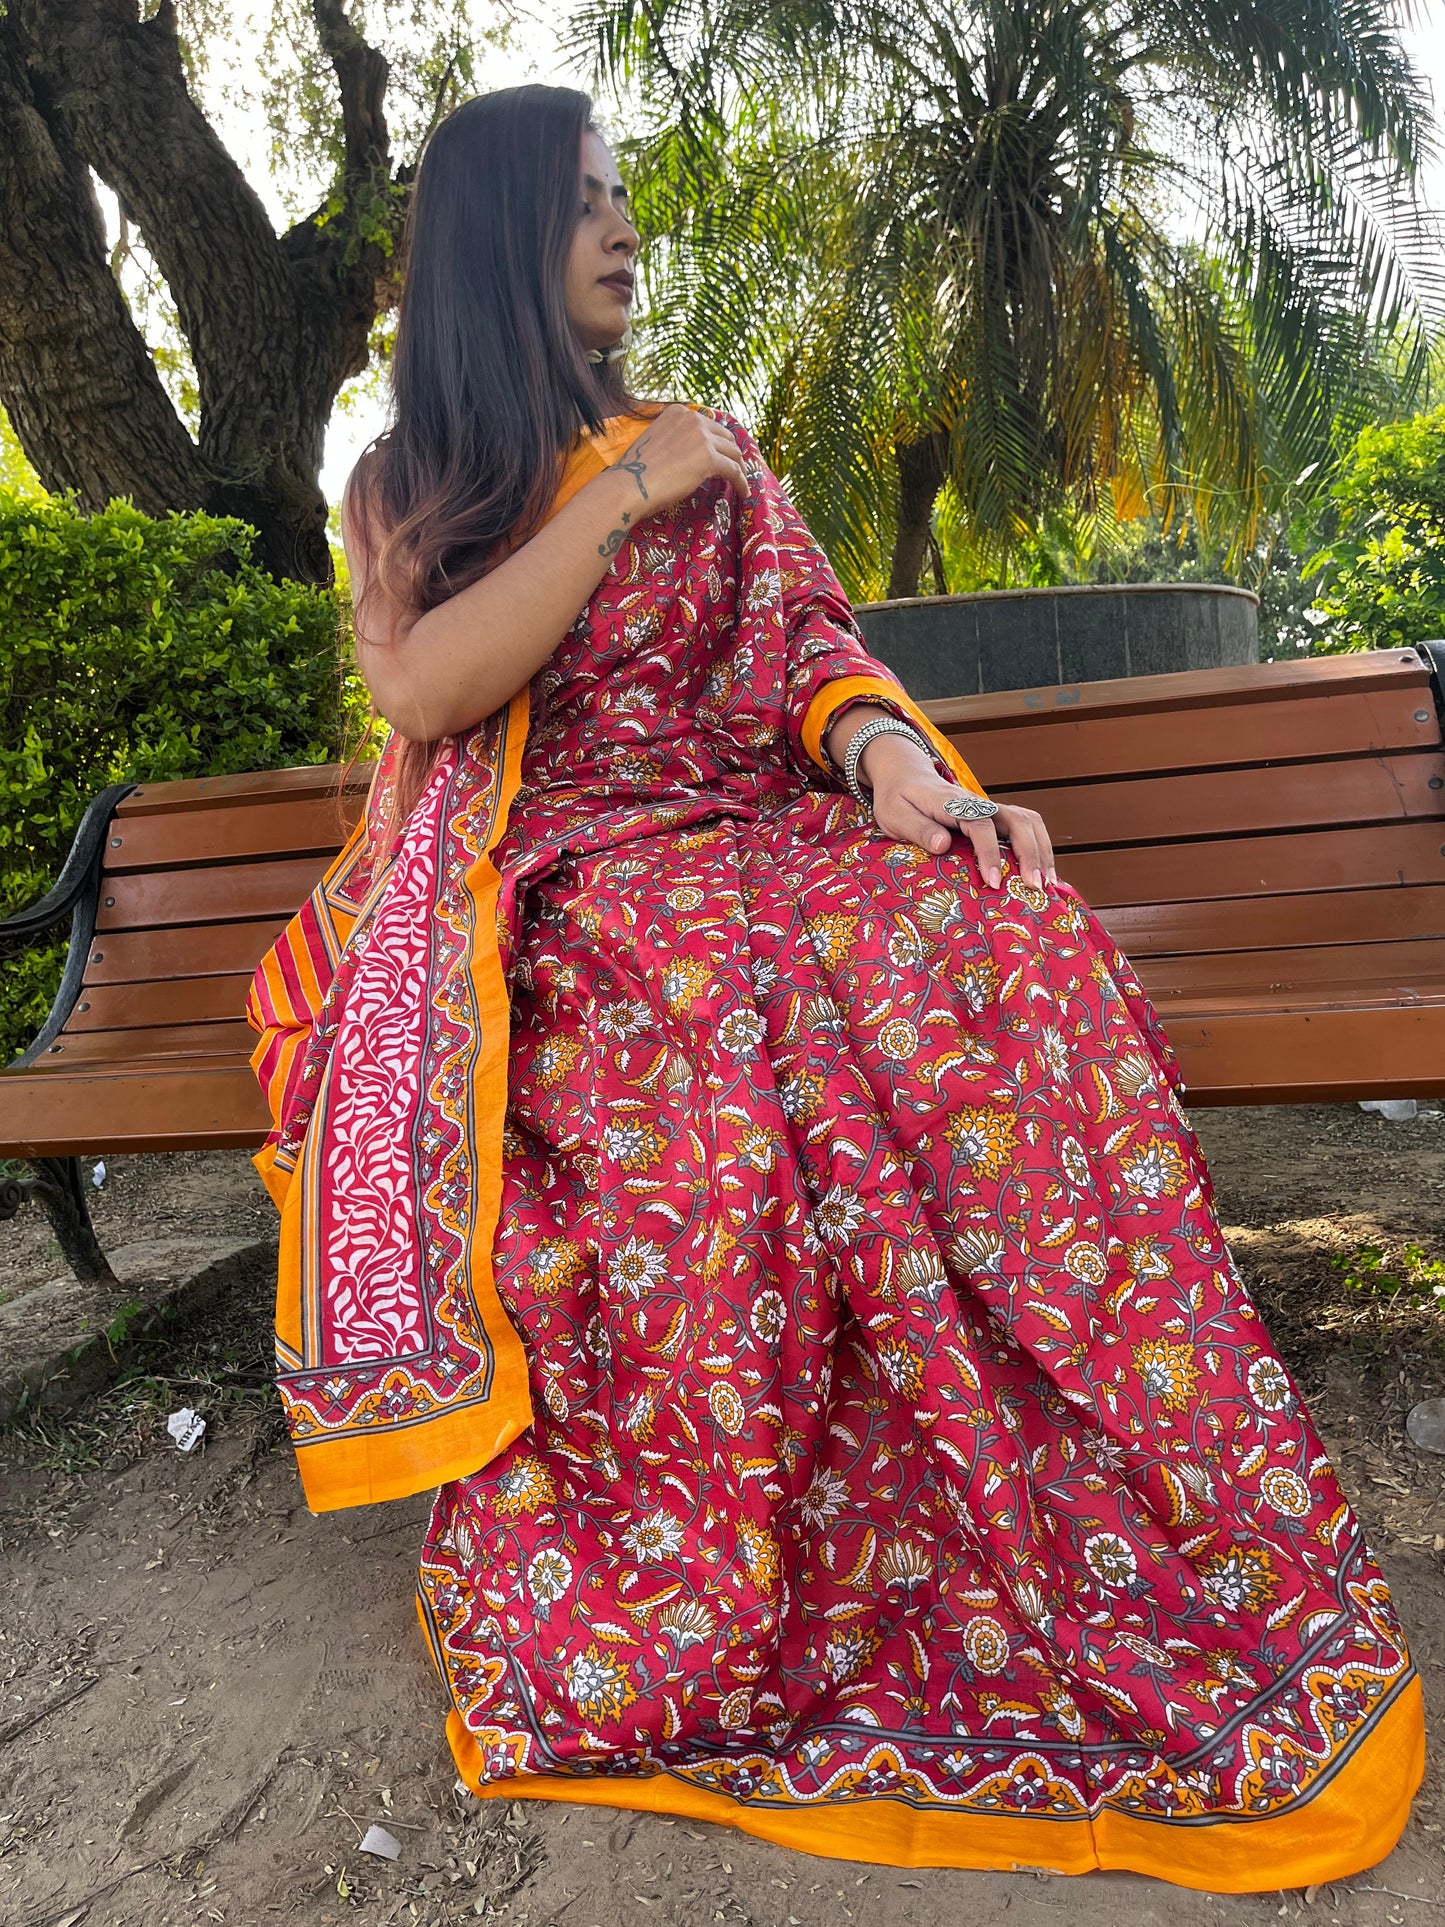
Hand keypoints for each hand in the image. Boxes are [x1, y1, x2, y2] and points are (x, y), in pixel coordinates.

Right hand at [602, 403, 749, 520]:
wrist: (629, 484)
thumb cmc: (636, 471)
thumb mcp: (655, 442)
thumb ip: (675, 439)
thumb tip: (688, 454)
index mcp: (678, 412)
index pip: (708, 425)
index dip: (718, 442)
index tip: (723, 454)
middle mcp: (692, 418)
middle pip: (725, 436)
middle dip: (732, 453)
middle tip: (736, 470)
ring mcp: (702, 437)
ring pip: (733, 453)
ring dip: (740, 469)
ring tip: (740, 483)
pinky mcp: (709, 458)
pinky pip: (734, 471)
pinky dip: (741, 482)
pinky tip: (743, 493)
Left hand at [860, 734, 1056, 888]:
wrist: (905, 775)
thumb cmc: (897, 799)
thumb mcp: (895, 815)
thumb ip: (918, 829)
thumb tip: (944, 845)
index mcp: (953, 804)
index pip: (981, 825)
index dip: (990, 853)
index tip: (994, 881)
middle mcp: (978, 804)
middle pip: (1017, 820)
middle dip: (1030, 853)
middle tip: (1034, 887)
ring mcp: (990, 809)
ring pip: (1027, 822)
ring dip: (1042, 850)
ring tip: (1047, 883)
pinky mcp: (994, 817)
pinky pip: (1024, 828)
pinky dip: (1039, 847)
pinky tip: (1042, 872)